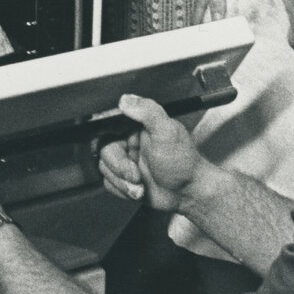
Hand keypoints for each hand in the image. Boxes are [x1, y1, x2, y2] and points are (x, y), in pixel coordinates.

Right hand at [98, 95, 201, 212]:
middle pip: (105, 149)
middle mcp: (130, 142)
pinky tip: (138, 190)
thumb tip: (126, 99)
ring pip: (105, 168)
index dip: (110, 140)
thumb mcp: (168, 132)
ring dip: (122, 181)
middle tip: (136, 175)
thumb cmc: (184, 164)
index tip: (121, 150)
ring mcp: (127, 160)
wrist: (189, 194)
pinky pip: (108, 182)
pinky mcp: (124, 178)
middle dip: (119, 167)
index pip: (110, 125)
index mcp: (138, 126)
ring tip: (140, 186)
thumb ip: (148, 112)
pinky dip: (122, 189)